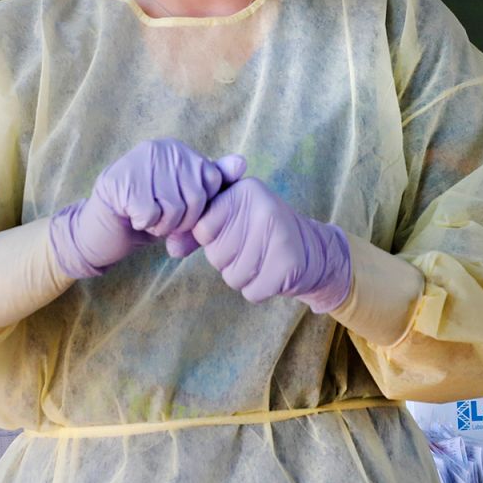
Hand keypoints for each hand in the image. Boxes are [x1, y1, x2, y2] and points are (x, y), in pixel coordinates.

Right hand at [49, 139, 242, 277]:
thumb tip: (242, 163)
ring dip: (161, 225)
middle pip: (194, 198)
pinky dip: (143, 225)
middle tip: (159, 218)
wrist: (102, 230)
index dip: (198, 209)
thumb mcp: (185, 199)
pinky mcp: (119, 181)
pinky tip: (131, 217)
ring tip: (146, 217)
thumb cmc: (147, 215)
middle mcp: (159, 148)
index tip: (178, 210)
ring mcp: (137, 161)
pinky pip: (150, 215)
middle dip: (180, 221)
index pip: (211, 183)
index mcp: (177, 149)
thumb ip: (212, 181)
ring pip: (173, 208)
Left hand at [191, 177, 351, 312]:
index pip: (202, 228)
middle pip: (216, 255)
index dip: (212, 240)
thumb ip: (198, 230)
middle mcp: (261, 207)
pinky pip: (252, 291)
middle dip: (228, 260)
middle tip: (251, 248)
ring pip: (232, 276)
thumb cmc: (261, 234)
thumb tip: (170, 246)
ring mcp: (278, 235)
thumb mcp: (230, 221)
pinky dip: (258, 289)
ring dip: (243, 276)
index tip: (231, 234)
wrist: (312, 251)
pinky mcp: (288, 264)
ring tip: (262, 259)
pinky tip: (271, 273)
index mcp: (243, 191)